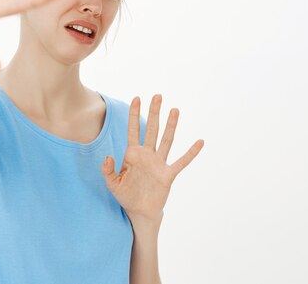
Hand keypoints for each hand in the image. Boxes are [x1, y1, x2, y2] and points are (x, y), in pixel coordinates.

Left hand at [101, 95, 204, 222]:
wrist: (139, 211)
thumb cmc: (125, 195)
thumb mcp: (112, 184)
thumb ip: (107, 170)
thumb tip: (107, 157)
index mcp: (132, 154)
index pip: (133, 130)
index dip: (135, 114)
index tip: (137, 98)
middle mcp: (147, 155)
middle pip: (152, 129)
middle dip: (154, 112)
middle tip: (158, 96)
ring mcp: (158, 163)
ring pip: (166, 140)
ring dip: (171, 126)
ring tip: (175, 110)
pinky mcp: (168, 174)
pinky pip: (181, 162)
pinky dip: (191, 153)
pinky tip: (199, 142)